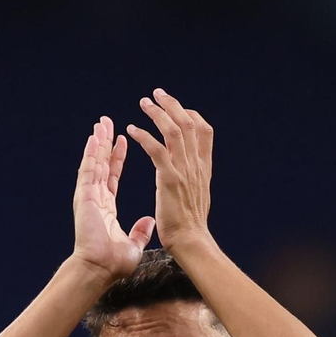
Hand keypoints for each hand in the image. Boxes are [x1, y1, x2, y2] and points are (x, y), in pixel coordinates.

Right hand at [72, 116, 156, 280]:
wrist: (99, 270)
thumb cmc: (113, 263)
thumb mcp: (133, 245)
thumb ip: (140, 231)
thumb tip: (149, 221)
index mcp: (106, 208)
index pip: (113, 176)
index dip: (117, 158)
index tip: (123, 140)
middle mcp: (96, 198)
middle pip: (101, 164)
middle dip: (105, 143)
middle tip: (107, 122)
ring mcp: (88, 196)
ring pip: (94, 163)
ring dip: (98, 142)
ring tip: (101, 122)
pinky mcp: (84, 197)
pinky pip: (88, 170)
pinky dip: (91, 153)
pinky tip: (94, 137)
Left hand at [125, 89, 213, 254]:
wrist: (191, 242)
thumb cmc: (190, 226)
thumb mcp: (198, 196)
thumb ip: (194, 180)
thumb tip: (191, 174)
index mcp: (203, 168)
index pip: (203, 131)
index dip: (191, 115)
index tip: (177, 108)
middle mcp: (196, 165)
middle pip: (188, 123)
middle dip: (172, 105)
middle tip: (156, 94)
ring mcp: (184, 171)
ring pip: (173, 131)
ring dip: (158, 114)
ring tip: (144, 103)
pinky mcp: (170, 180)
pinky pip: (157, 150)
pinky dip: (144, 136)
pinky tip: (132, 130)